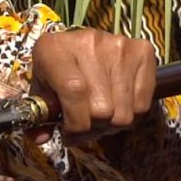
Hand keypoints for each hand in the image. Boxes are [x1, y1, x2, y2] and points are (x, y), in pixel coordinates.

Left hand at [30, 29, 155, 144]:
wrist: (80, 43)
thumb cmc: (56, 68)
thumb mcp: (41, 86)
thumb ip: (38, 113)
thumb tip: (39, 138)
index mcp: (53, 48)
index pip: (74, 92)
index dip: (75, 123)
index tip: (70, 133)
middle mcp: (89, 42)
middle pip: (102, 109)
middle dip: (92, 127)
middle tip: (84, 124)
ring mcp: (119, 46)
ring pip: (124, 113)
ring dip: (111, 124)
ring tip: (99, 115)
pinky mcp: (143, 52)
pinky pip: (142, 105)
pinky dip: (130, 114)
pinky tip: (116, 103)